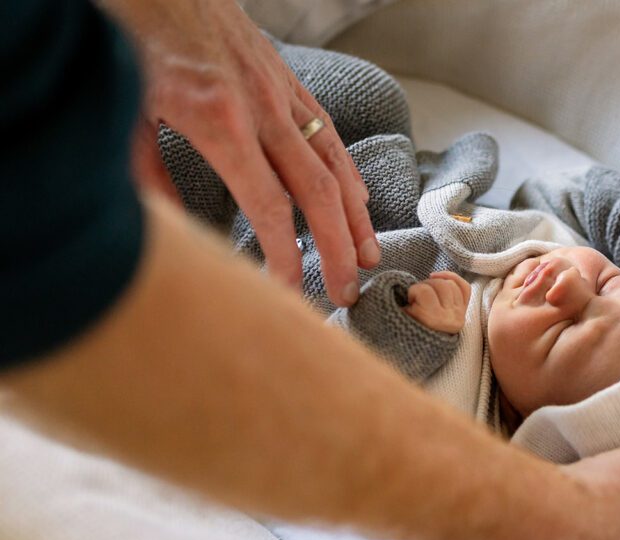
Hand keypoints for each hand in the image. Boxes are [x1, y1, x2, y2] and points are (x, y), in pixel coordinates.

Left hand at [107, 0, 377, 305]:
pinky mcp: (289, 83)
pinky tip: (358, 202)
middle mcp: (264, 112)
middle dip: (337, 249)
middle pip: (318, 194)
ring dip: (356, 217)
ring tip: (368, 257)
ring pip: (335, 165)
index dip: (286, 257)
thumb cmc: (137, 43)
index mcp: (222, 125)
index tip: (293, 292)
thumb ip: (150, 179)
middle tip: (348, 292)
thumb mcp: (127, 116)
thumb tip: (174, 235)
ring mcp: (284, 96)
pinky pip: (330, 135)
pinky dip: (349, 174)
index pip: (270, 207)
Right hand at [405, 272, 471, 333]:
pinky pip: (464, 287)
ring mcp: (459, 314)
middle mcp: (450, 317)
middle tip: (418, 296)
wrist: (425, 347)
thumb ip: (400, 302)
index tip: (409, 300)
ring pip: (451, 284)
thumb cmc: (410, 330)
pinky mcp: (464, 310)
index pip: (424, 290)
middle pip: (440, 284)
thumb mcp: (402, 318)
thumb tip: (401, 284)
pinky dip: (452, 278)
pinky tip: (438, 276)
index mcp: (433, 319)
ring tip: (428, 292)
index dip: (413, 291)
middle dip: (425, 285)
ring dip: (437, 283)